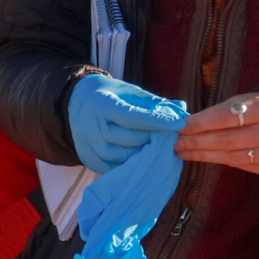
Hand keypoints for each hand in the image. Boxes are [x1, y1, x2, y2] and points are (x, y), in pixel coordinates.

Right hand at [67, 75, 187, 173]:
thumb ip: (153, 102)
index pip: (133, 117)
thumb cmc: (109, 93)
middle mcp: (90, 126)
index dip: (158, 122)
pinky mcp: (87, 158)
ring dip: (143, 156)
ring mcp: (86, 144)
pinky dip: (129, 166)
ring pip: (121, 157)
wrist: (77, 100)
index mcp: (101, 104)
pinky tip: (142, 160)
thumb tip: (180, 110)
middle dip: (153, 139)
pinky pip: (112, 168)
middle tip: (172, 139)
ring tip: (159, 150)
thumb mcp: (128, 91)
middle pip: (128, 139)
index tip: (179, 124)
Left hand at [173, 90, 258, 176]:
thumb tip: (189, 124)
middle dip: (197, 142)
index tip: (180, 127)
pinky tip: (205, 157)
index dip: (201, 124)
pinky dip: (221, 160)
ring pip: (232, 157)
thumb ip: (223, 111)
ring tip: (184, 152)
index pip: (227, 118)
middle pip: (227, 140)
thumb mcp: (249, 100)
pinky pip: (242, 165)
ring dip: (203, 155)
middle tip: (176, 142)